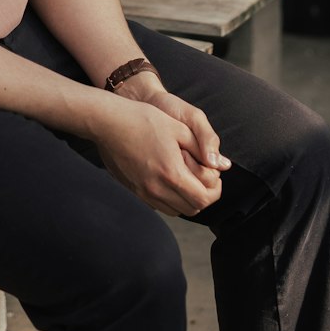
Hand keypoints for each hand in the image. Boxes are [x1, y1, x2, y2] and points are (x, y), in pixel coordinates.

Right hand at [95, 97, 225, 217]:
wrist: (109, 122)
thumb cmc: (143, 120)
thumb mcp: (178, 127)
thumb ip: (202, 147)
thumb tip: (221, 164)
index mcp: (172, 173)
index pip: (203, 199)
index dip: (215, 190)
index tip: (214, 177)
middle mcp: (158, 189)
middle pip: (192, 209)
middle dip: (203, 196)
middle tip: (203, 178)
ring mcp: (144, 192)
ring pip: (176, 210)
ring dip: (187, 199)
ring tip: (187, 179)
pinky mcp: (135, 191)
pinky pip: (160, 205)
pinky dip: (171, 199)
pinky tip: (169, 180)